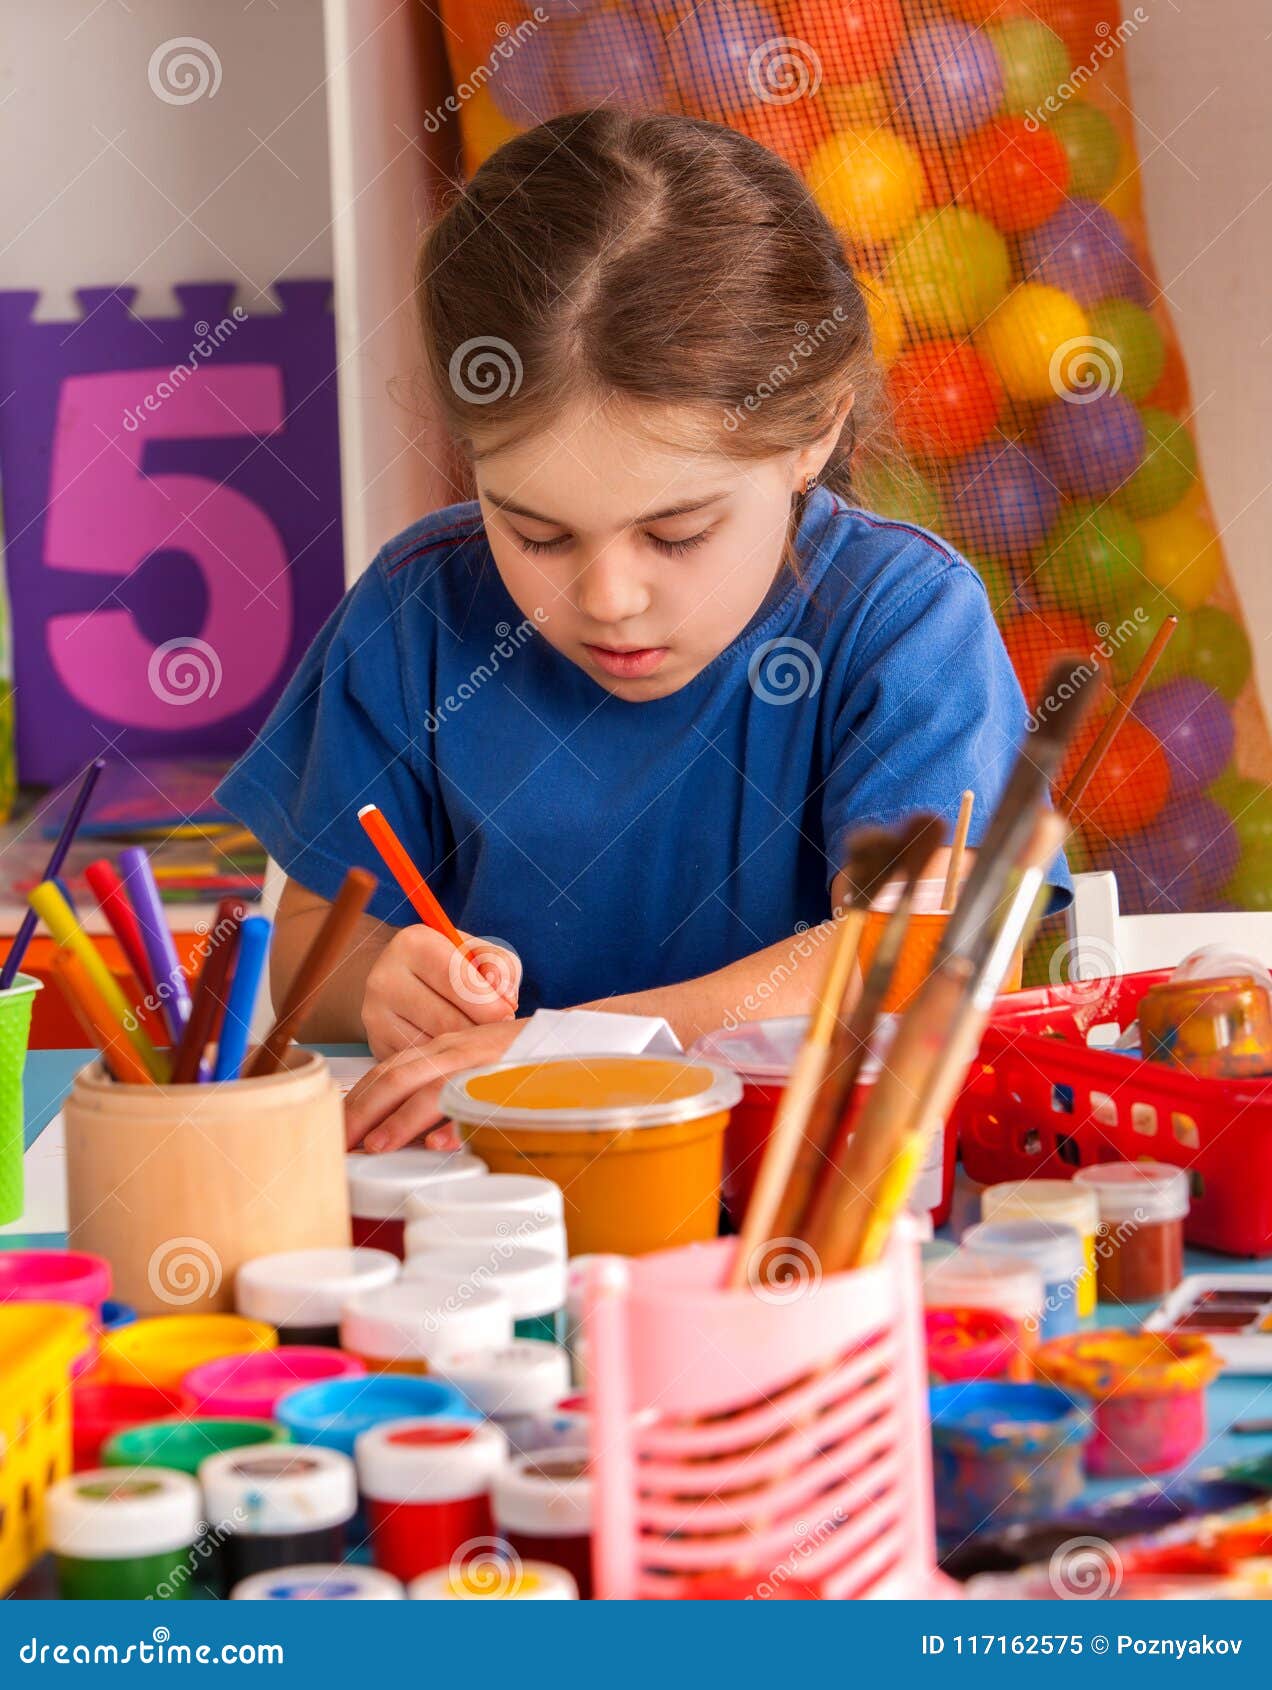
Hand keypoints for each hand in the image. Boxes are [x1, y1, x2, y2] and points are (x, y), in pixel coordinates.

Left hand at [345, 1017, 523, 1150]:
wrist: (572, 1036)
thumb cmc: (518, 1060)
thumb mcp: (470, 1067)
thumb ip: (438, 1092)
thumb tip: (403, 1137)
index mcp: (440, 1051)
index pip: (386, 1071)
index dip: (357, 1100)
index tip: (335, 1129)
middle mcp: (455, 1052)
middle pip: (397, 1078)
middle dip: (363, 1112)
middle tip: (339, 1144)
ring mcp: (481, 1064)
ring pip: (432, 1088)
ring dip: (401, 1120)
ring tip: (377, 1146)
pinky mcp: (510, 1078)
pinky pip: (479, 1102)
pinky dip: (457, 1123)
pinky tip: (440, 1144)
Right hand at [360, 925, 520, 1058]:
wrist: (398, 976)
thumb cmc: (446, 963)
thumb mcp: (476, 952)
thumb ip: (499, 966)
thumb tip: (506, 999)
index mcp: (414, 944)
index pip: (459, 981)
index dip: (490, 1004)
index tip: (507, 1014)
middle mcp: (386, 978)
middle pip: (446, 1019)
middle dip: (479, 1030)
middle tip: (495, 1032)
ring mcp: (376, 1014)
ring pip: (433, 1045)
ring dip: (462, 1049)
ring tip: (477, 1041)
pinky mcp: (376, 1043)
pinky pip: (420, 1062)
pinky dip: (444, 1061)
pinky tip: (456, 1051)